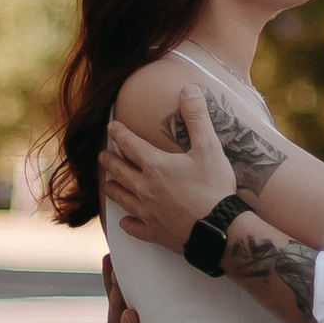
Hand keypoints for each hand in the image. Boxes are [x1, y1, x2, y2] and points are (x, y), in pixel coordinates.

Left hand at [100, 79, 229, 247]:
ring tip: (108, 183)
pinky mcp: (153, 232)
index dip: (119, 133)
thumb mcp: (209, 148)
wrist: (219, 230)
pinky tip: (125, 220)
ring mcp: (147, 212)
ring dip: (113, 187)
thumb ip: (197, 118)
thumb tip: (188, 90)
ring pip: (120, 197)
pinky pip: (133, 227)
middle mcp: (144, 188)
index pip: (130, 144)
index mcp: (155, 165)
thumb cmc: (214, 189)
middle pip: (119, 170)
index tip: (111, 126)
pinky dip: (127, 222)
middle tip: (103, 155)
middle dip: (109, 160)